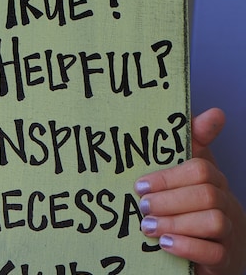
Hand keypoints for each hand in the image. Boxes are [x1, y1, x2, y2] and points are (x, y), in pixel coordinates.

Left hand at [135, 108, 245, 274]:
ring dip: (176, 223)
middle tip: (142, 206)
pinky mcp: (226, 258)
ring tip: (148, 226)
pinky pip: (215, 252)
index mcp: (213, 179)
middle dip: (169, 201)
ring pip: (214, 222)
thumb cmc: (191, 202)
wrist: (215, 246)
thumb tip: (213, 112)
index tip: (140, 184)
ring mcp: (229, 232)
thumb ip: (190, 141)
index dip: (169, 177)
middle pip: (207, 195)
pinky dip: (188, 247)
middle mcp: (225, 202)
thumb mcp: (185, 171)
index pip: (200, 169)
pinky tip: (165, 244)